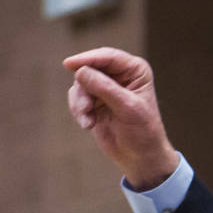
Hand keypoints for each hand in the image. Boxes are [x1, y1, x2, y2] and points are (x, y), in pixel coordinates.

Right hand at [64, 47, 178, 190]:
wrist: (139, 156)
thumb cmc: (143, 131)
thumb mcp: (128, 108)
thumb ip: (105, 88)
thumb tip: (80, 71)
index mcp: (135, 70)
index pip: (108, 57)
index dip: (88, 58)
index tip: (69, 64)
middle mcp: (120, 74)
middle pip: (89, 68)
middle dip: (84, 88)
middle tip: (86, 107)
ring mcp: (105, 86)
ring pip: (79, 83)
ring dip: (80, 103)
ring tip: (88, 120)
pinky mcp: (94, 100)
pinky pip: (76, 97)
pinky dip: (79, 110)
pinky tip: (89, 124)